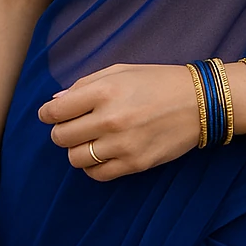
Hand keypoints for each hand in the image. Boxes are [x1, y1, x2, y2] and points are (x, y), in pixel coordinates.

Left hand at [38, 63, 199, 180]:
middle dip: (61, 132)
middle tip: (71, 126)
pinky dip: (93, 167)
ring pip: (76, 158)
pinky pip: (97, 175)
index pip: (57, 112)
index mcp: (105, 90)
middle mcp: (111, 118)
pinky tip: (101, 153)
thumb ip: (85, 85)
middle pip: (62, 137)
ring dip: (76, 149)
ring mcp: (123, 144)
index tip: (49, 115)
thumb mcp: (120, 71)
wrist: (198, 102)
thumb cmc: (156, 81)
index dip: (47, 115)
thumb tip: (55, 103)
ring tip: (88, 139)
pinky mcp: (135, 164)